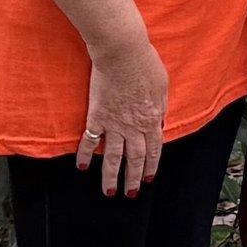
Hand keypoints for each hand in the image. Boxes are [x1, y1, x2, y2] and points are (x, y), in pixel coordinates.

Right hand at [76, 40, 168, 195]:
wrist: (123, 52)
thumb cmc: (145, 64)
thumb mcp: (163, 86)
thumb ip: (162, 107)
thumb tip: (160, 121)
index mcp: (153, 119)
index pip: (154, 149)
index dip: (151, 166)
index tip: (148, 178)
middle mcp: (134, 126)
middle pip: (134, 159)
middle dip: (133, 179)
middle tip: (130, 193)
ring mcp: (114, 124)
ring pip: (113, 158)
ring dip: (111, 177)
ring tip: (109, 192)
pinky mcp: (97, 116)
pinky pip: (90, 141)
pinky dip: (85, 155)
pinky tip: (82, 167)